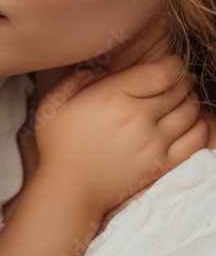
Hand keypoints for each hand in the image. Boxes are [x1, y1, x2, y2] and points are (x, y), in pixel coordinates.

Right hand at [33, 55, 207, 214]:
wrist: (69, 191)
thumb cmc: (59, 145)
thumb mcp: (54, 103)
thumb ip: (76, 79)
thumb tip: (102, 70)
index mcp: (112, 96)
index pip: (163, 71)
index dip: (172, 64)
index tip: (167, 66)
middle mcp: (137, 117)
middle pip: (179, 89)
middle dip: (181, 81)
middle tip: (173, 82)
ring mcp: (153, 143)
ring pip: (191, 112)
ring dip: (190, 102)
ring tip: (180, 101)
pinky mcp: (161, 165)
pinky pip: (196, 140)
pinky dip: (200, 127)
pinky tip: (189, 124)